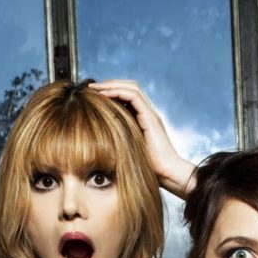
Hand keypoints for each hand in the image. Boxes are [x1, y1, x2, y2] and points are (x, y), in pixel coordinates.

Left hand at [89, 80, 196, 197]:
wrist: (166, 173)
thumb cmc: (147, 168)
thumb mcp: (126, 150)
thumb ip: (116, 140)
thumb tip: (96, 138)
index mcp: (142, 118)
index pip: (127, 95)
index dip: (110, 91)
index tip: (92, 93)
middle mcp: (147, 113)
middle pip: (130, 87)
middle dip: (110, 84)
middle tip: (91, 86)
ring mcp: (150, 114)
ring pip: (132, 88)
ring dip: (112, 85)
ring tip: (94, 88)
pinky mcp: (150, 117)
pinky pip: (133, 97)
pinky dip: (118, 92)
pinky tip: (104, 95)